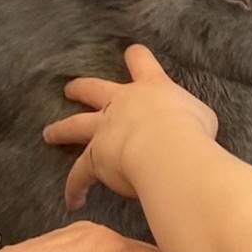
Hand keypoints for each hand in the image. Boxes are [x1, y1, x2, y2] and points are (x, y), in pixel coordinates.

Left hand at [45, 43, 219, 209]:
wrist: (167, 151)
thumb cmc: (191, 130)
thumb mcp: (201, 116)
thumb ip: (189, 118)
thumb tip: (189, 129)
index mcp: (152, 87)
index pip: (142, 63)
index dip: (137, 58)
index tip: (131, 53)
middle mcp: (122, 103)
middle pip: (94, 89)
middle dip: (81, 88)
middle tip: (69, 88)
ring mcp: (104, 129)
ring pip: (75, 126)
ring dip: (61, 129)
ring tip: (50, 133)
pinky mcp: (94, 158)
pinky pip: (79, 175)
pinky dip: (75, 187)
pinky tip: (73, 199)